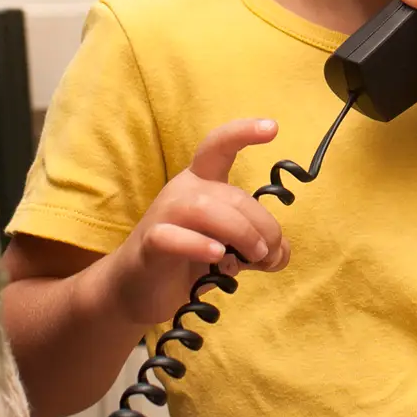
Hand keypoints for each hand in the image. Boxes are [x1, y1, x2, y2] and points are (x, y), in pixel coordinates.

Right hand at [93, 118, 290, 325]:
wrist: (136, 289)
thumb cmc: (188, 261)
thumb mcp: (232, 250)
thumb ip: (260, 247)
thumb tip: (280, 252)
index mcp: (203, 182)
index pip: (220, 146)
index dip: (243, 132)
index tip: (273, 127)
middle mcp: (183, 191)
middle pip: (232, 194)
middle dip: (262, 225)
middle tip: (270, 254)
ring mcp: (163, 215)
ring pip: (205, 208)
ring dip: (241, 233)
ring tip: (254, 257)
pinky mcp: (150, 244)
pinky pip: (172, 237)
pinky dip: (199, 245)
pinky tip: (217, 256)